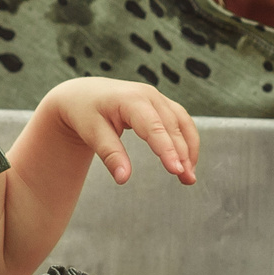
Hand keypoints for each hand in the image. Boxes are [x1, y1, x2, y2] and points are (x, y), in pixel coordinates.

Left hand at [42, 79, 200, 185]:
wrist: (84, 94)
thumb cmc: (85, 112)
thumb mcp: (92, 133)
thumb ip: (110, 155)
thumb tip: (123, 179)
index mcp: (131, 99)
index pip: (154, 127)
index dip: (167, 149)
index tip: (176, 170)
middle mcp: (149, 95)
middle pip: (172, 126)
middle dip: (182, 153)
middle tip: (187, 180)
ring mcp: (157, 98)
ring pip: (182, 123)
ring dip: (189, 149)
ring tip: (189, 175)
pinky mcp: (161, 104)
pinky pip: (180, 122)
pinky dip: (186, 141)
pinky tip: (187, 162)